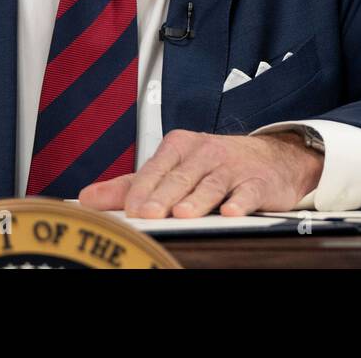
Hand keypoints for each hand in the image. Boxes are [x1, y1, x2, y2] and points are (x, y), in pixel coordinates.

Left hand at [77, 129, 322, 217]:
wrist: (272, 158)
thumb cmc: (215, 164)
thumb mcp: (173, 168)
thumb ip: (131, 185)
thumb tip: (88, 197)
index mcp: (179, 147)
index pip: (156, 169)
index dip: (142, 190)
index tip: (129, 210)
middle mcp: (205, 153)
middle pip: (181, 178)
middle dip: (163, 196)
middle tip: (148, 214)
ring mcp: (232, 167)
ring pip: (211, 184)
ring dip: (197, 199)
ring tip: (183, 214)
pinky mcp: (257, 182)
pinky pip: (247, 192)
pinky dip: (239, 202)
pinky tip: (230, 212)